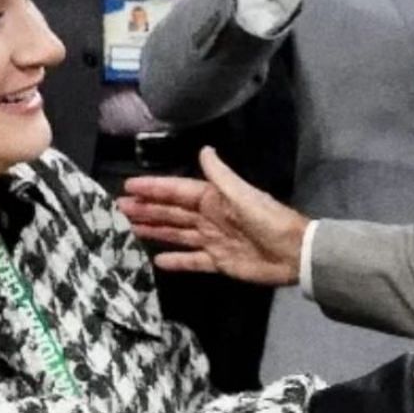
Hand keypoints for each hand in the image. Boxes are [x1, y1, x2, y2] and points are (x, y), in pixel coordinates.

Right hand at [119, 147, 308, 285]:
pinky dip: (176, 261)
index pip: (177, 191)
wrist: (294, 254)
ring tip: (129, 229)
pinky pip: (192, 260)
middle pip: (172, 212)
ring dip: (154, 230)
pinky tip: (157, 260)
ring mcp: (213, 240)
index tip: (129, 186)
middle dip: (147, 209)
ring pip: (177, 233)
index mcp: (214, 199)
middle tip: (119, 209)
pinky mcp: (218, 262)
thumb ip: (221, 175)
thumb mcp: (243, 195)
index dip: (154, 188)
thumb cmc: (269, 221)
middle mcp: (210, 217)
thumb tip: (203, 150)